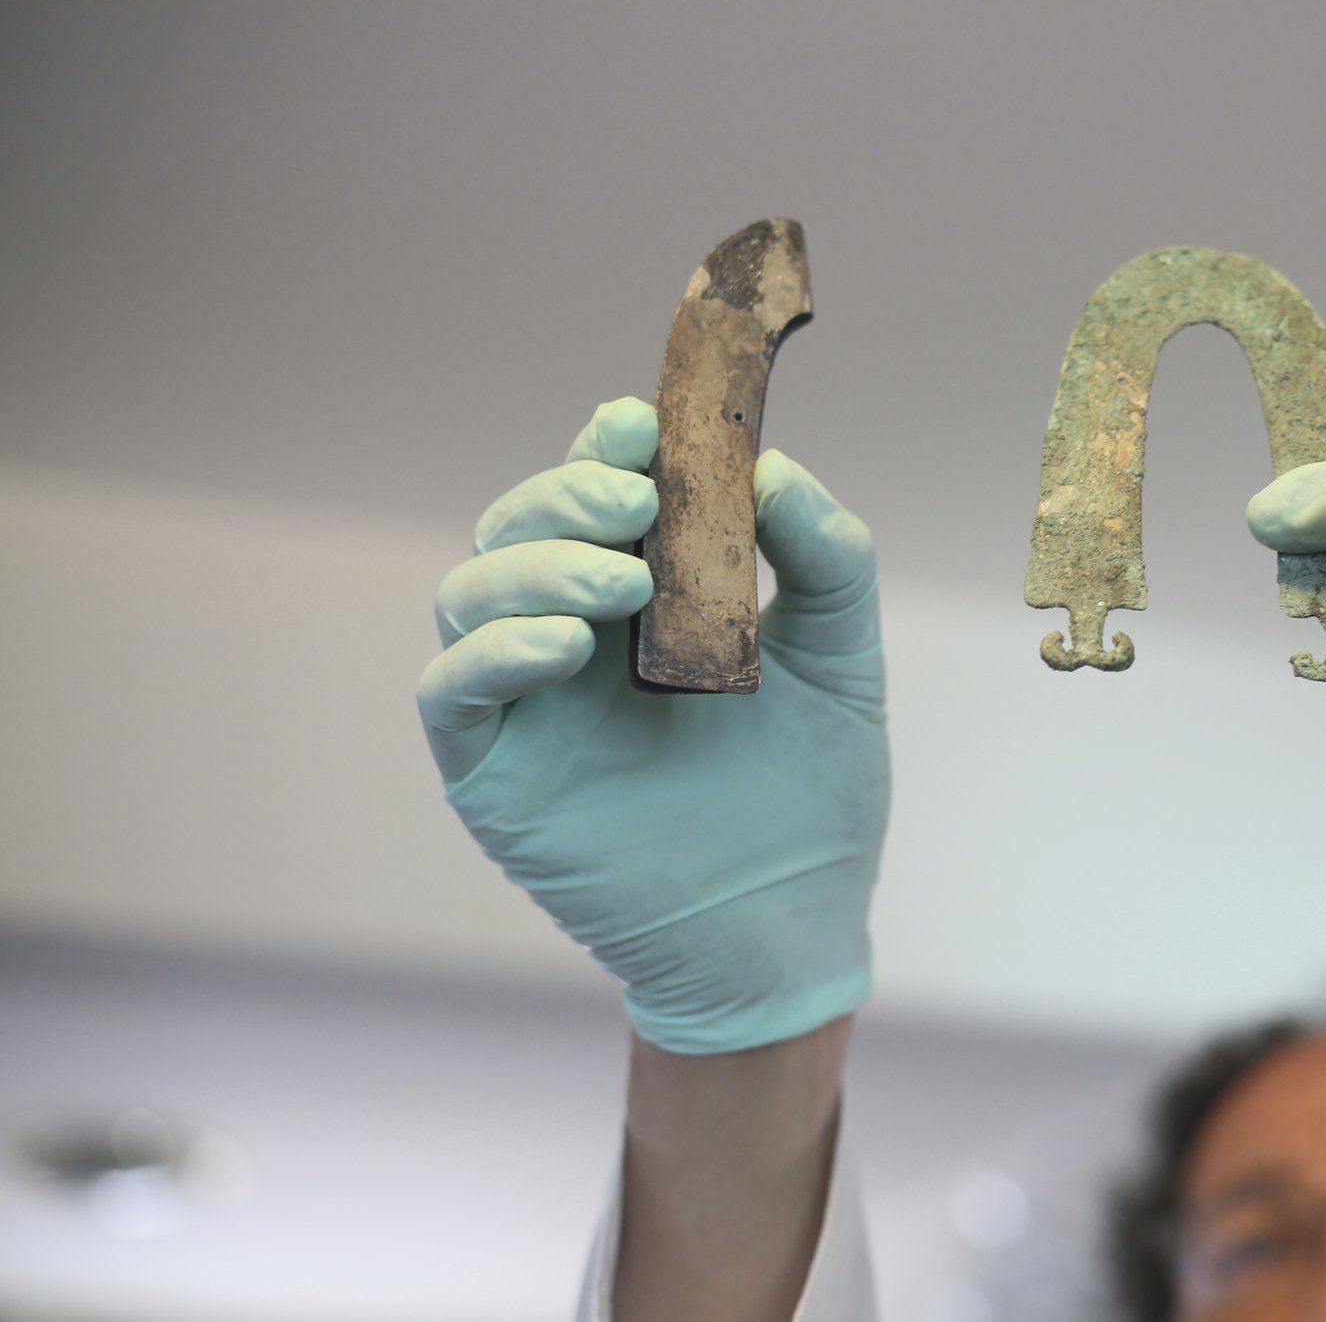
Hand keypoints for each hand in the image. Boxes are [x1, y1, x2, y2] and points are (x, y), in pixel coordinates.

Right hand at [416, 397, 889, 1053]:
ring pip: (473, 593)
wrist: (791, 928)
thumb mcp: (843, 661)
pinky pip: (454, 691)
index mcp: (647, 598)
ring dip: (536, 565)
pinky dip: (496, 651)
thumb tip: (773, 468)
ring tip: (619, 582)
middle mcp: (573, 636)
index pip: (598, 496)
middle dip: (567, 495)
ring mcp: (527, 704)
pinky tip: (567, 642)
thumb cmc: (814, 797)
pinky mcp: (495, 773)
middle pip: (520, 527)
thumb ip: (828, 561)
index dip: (607, 448)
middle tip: (637, 504)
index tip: (646, 427)